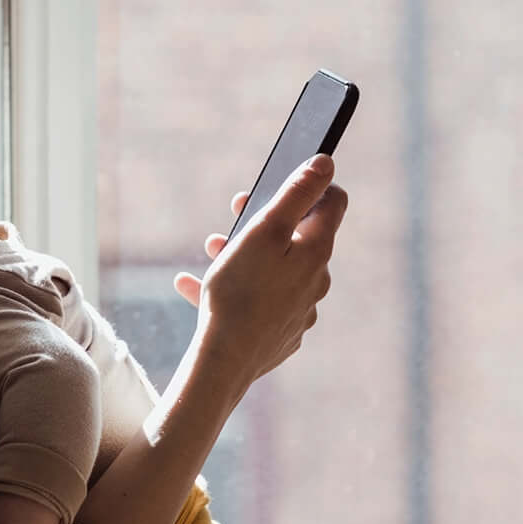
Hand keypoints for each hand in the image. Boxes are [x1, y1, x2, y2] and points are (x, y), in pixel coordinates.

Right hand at [175, 159, 346, 401]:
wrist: (225, 360)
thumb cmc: (241, 290)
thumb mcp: (264, 229)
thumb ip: (297, 193)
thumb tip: (326, 163)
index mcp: (316, 252)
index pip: (333, 203)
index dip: (309, 184)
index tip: (280, 181)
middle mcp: (315, 281)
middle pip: (298, 237)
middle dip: (264, 218)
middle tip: (235, 209)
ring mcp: (297, 310)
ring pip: (272, 269)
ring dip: (242, 252)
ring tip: (210, 248)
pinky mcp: (277, 333)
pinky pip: (256, 301)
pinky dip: (230, 289)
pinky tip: (189, 287)